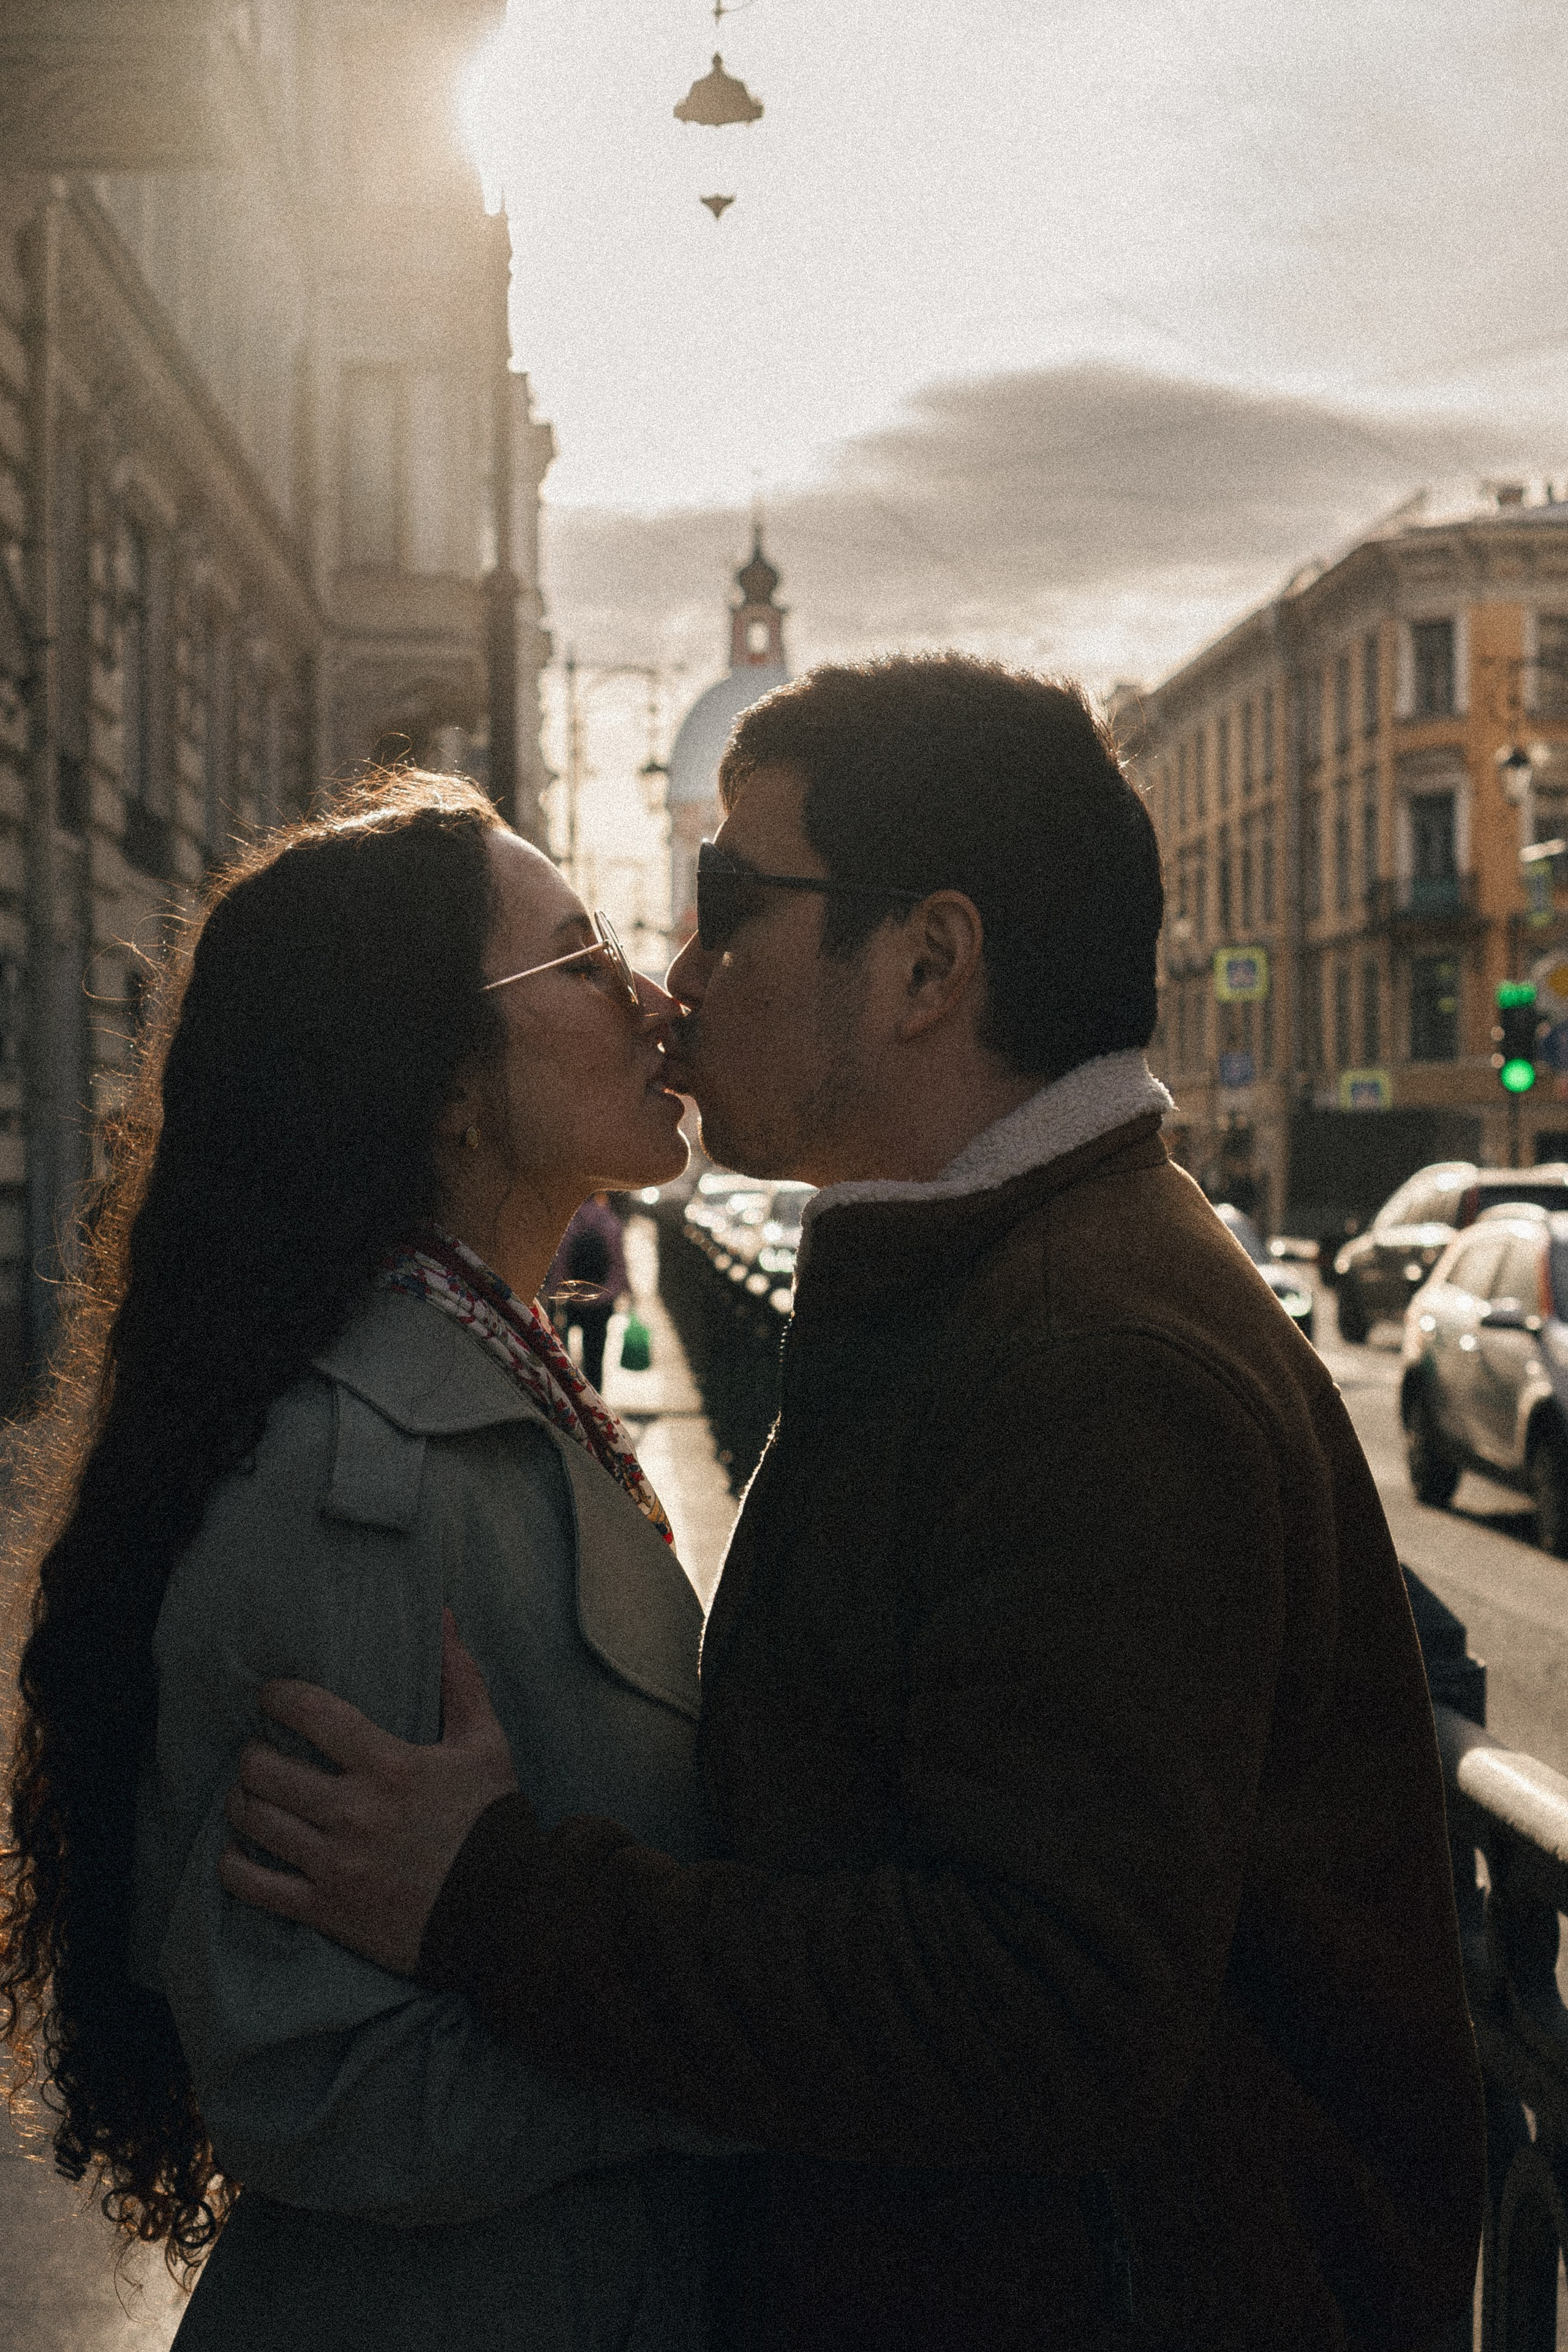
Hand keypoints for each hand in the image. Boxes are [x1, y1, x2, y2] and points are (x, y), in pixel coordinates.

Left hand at [218, 1610, 519, 1974]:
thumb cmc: (491, 1822)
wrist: (505, 1914)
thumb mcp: (486, 1743)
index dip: (278, 1696)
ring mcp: (336, 1864)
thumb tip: (442, 1617)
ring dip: (241, 1802)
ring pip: (254, 1822)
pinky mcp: (326, 1910)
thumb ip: (461, 1678)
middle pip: (265, 1770)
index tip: (271, 1695)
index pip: (312, 1714)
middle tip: (260, 1751)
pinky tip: (239, 1851)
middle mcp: (356, 1813)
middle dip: (253, 1754)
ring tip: (250, 1794)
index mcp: (392, 1765)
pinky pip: (253, 1886)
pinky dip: (233, 1865)